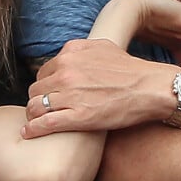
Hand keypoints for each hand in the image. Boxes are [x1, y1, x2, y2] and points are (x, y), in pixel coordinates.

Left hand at [22, 39, 178, 138]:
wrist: (150, 88)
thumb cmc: (130, 69)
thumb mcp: (103, 47)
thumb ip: (79, 49)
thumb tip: (66, 55)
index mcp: (70, 54)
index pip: (43, 71)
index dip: (47, 84)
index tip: (52, 93)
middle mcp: (66, 72)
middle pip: (35, 89)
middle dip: (40, 99)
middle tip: (48, 108)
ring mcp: (70, 95)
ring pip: (35, 107)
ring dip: (35, 114)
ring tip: (39, 121)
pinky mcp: (77, 118)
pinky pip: (43, 124)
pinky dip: (33, 130)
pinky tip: (29, 133)